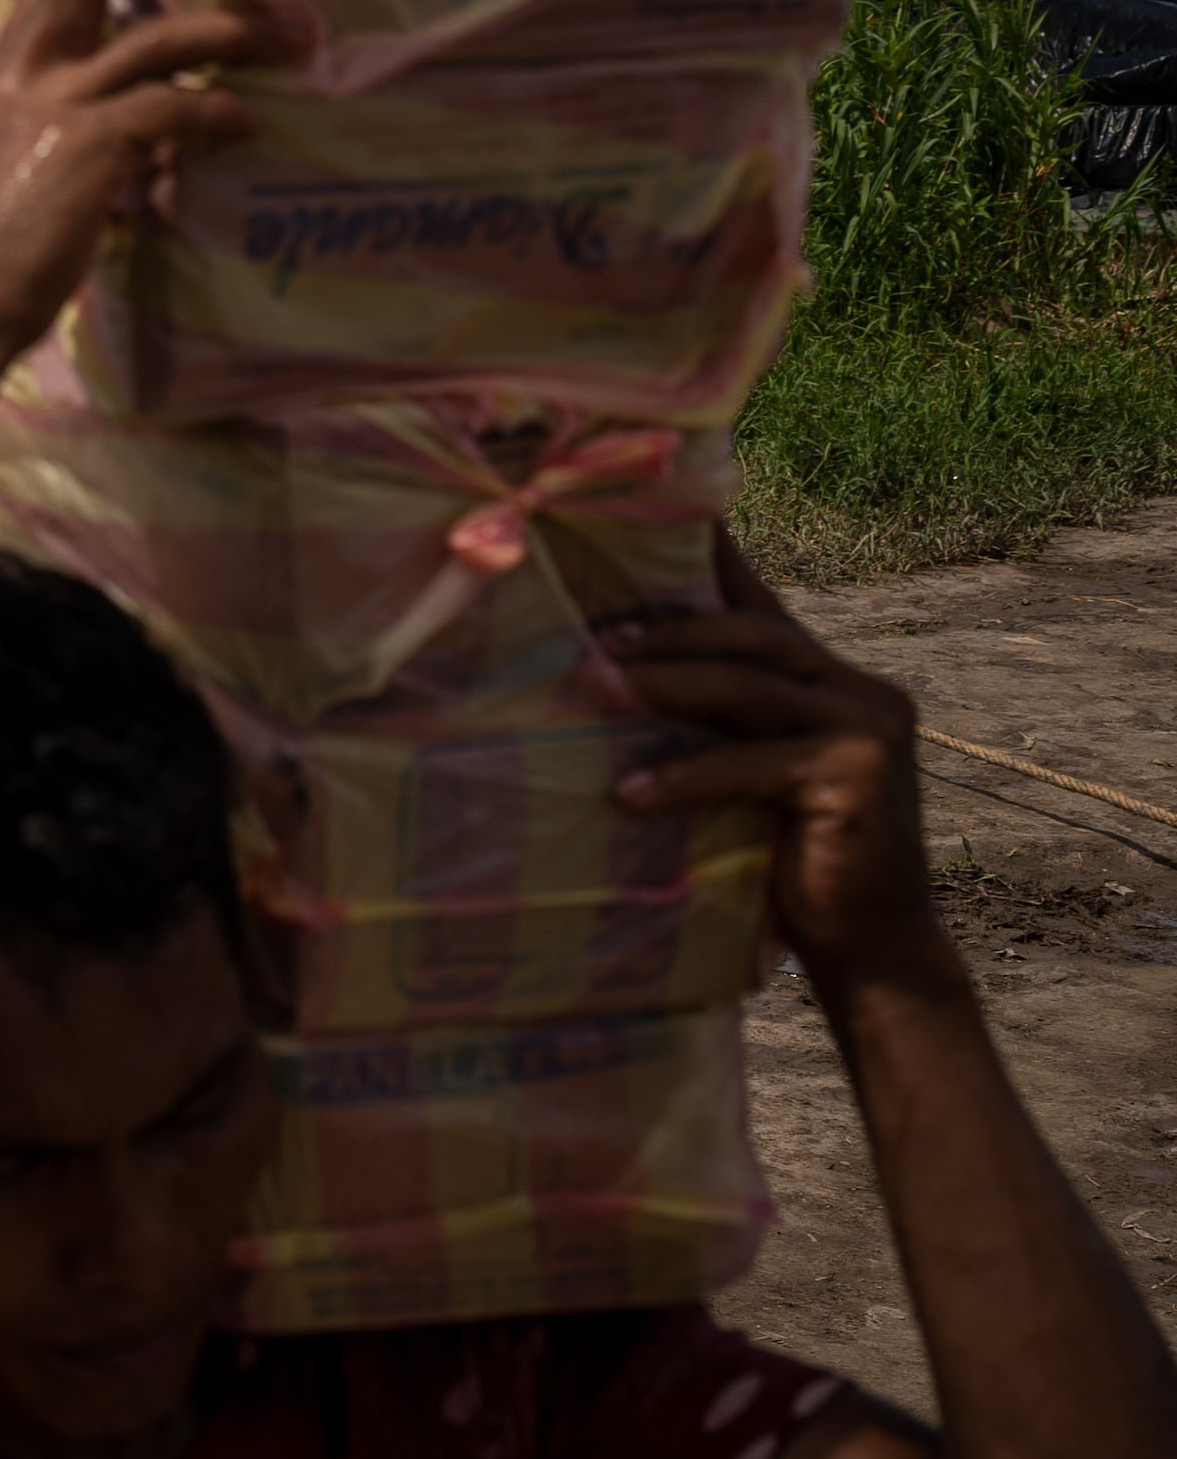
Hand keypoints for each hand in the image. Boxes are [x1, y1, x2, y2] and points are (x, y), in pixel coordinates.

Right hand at [0, 0, 264, 361]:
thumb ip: (37, 158)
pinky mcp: (97, 141)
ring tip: (278, 35)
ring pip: (153, 39)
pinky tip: (245, 122)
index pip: (30, 4)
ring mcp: (56, 107)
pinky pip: (177, 106)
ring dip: (222, 31)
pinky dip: (216, 109)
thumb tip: (103, 159)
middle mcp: (19, 84)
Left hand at [611, 528, 957, 998]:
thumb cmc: (789, 857)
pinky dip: (684, 775)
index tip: (658, 515)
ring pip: (746, 687)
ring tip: (592, 693)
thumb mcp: (749, 774)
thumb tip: (608, 680)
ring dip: (662, 687)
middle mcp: (855, 688)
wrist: (869, 944)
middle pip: (748, 635)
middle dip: (663, 632)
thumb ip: (713, 723)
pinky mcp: (859, 775)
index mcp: (827, 678)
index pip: (759, 604)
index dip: (713, 554)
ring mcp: (867, 727)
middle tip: (589, 640)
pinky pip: (751, 763)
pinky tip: (628, 793)